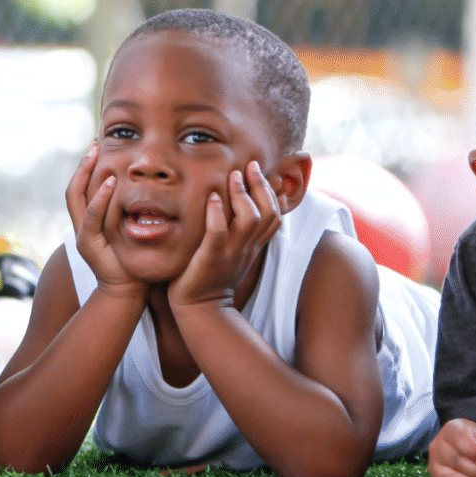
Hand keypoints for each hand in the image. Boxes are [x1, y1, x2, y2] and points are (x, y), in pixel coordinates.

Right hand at [65, 143, 144, 296]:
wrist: (129, 289)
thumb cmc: (134, 259)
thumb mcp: (132, 228)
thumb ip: (131, 209)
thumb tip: (145, 186)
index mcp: (90, 220)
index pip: (82, 187)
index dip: (87, 166)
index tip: (99, 146)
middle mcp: (81, 225)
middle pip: (74, 188)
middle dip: (83, 164)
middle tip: (95, 143)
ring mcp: (82, 234)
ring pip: (77, 198)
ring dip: (86, 174)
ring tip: (97, 155)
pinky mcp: (88, 244)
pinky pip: (92, 216)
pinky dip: (99, 198)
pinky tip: (110, 182)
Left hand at [168, 162, 279, 308]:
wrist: (201, 310)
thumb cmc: (212, 277)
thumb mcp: (234, 253)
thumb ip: (242, 233)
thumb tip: (244, 209)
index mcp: (252, 246)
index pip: (274, 217)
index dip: (271, 192)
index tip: (260, 171)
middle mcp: (246, 248)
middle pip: (268, 214)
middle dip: (261, 186)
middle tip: (249, 166)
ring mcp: (229, 253)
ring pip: (249, 221)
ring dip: (242, 196)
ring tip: (233, 177)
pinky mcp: (209, 259)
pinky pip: (218, 235)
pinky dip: (217, 215)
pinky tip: (213, 199)